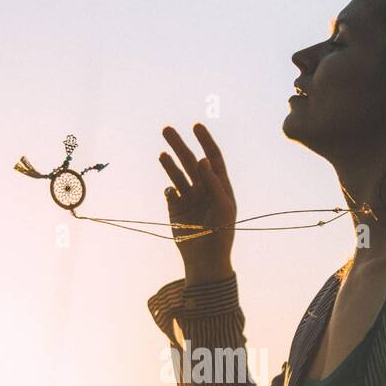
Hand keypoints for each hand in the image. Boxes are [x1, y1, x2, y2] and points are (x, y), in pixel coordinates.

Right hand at [159, 123, 235, 283]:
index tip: (196, 126)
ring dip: (169, 163)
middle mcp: (204, 188)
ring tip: (162, 153)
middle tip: (166, 129)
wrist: (206, 259)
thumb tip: (203, 159)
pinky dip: (168, 189)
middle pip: (190, 161)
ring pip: (177, 174)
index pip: (212, 157)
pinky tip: (170, 192)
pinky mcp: (175, 208)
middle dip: (179, 145)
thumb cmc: (221, 233)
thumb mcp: (223, 206)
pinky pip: (170, 193)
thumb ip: (213, 182)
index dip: (205, 140)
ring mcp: (189, 197)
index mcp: (219, 185)